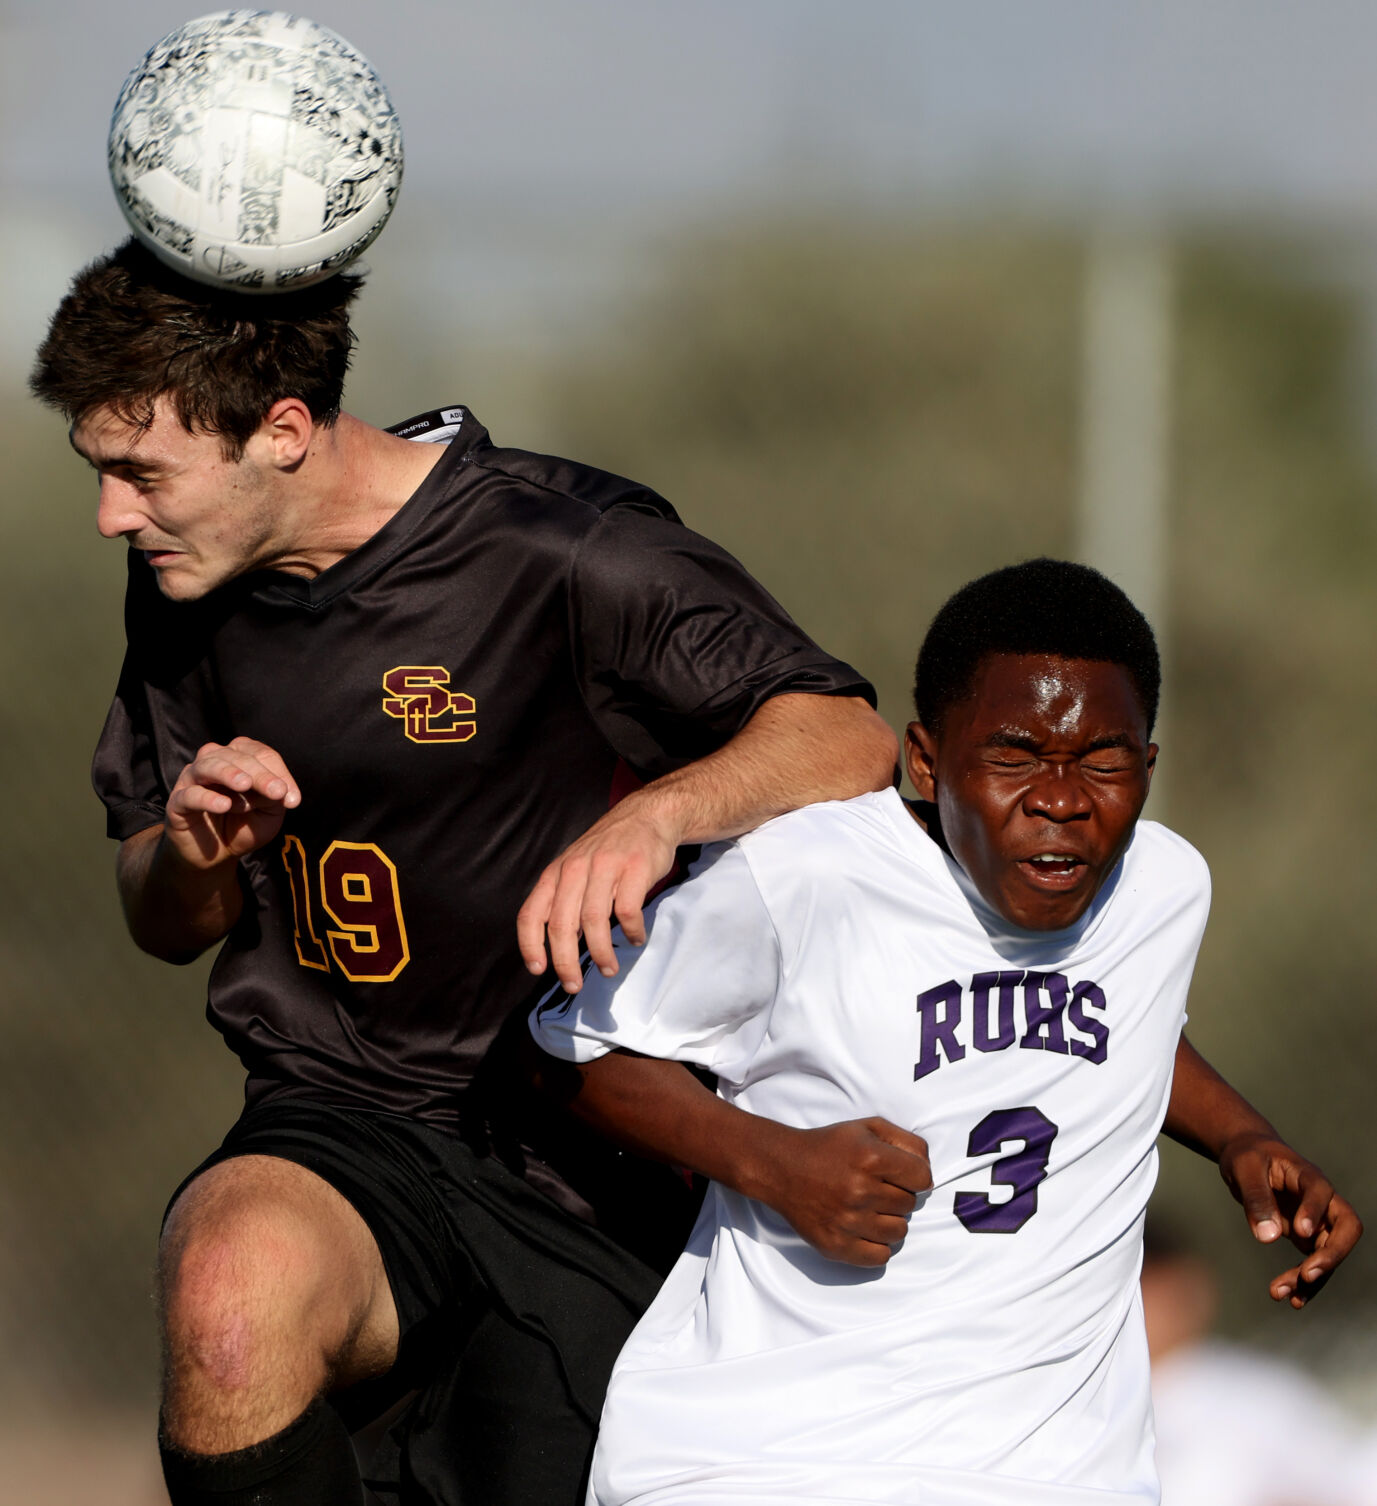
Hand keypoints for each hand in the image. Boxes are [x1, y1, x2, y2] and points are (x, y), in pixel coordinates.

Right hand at [164, 738, 301, 870]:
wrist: (215, 855)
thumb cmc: (244, 826)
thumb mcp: (268, 814)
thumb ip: (274, 799)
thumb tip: (279, 790)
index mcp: (239, 758)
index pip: (260, 754)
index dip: (278, 772)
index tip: (293, 800)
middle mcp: (214, 761)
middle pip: (237, 757)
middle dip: (260, 774)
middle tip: (277, 792)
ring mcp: (192, 779)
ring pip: (208, 765)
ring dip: (229, 774)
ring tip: (245, 785)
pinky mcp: (177, 802)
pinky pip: (190, 794)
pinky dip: (207, 798)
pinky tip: (224, 805)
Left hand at [517, 790, 679, 992]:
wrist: (646, 816)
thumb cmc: (608, 851)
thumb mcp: (575, 868)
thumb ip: (564, 901)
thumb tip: (558, 947)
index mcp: (555, 873)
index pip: (531, 913)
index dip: (530, 944)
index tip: (537, 969)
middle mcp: (575, 869)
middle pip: (562, 924)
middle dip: (565, 962)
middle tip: (574, 985)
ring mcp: (605, 867)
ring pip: (594, 921)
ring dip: (600, 953)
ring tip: (608, 969)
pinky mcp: (634, 869)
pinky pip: (627, 910)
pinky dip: (631, 932)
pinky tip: (635, 939)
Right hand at [752, 1117, 931, 1267]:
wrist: (783, 1168)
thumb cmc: (830, 1147)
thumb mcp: (868, 1127)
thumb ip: (907, 1142)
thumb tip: (929, 1175)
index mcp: (871, 1158)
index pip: (923, 1178)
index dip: (915, 1176)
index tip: (900, 1174)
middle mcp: (860, 1191)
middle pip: (910, 1205)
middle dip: (897, 1195)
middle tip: (875, 1187)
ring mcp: (848, 1221)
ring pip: (899, 1232)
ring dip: (889, 1220)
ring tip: (869, 1207)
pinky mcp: (836, 1245)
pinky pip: (880, 1257)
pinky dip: (877, 1245)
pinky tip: (864, 1228)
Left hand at [1218, 1132, 1362, 1307]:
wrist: (1247, 1157)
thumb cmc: (1247, 1156)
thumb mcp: (1244, 1168)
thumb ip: (1256, 1198)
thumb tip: (1267, 1237)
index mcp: (1308, 1176)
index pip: (1322, 1194)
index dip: (1315, 1212)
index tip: (1300, 1232)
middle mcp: (1322, 1201)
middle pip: (1345, 1228)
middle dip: (1331, 1254)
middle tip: (1307, 1274)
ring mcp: (1318, 1221)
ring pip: (1328, 1252)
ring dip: (1311, 1276)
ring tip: (1281, 1293)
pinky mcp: (1307, 1238)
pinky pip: (1313, 1263)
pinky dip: (1303, 1281)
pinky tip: (1290, 1299)